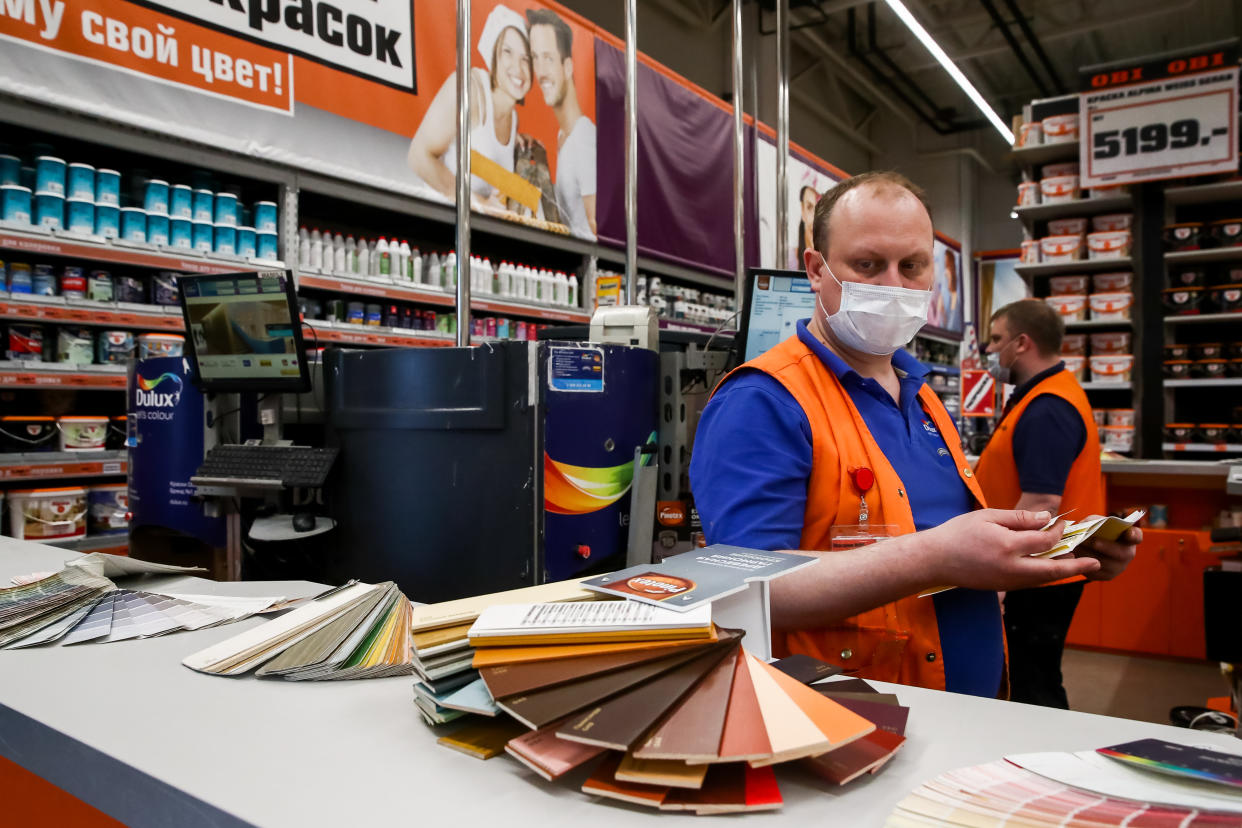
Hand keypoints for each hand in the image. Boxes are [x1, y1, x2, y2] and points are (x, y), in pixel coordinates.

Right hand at [921, 509, 1101, 590]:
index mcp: (1007, 546)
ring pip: (1043, 581)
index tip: (1060, 523)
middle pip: (1051, 570)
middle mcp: (1011, 568)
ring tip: (1078, 567)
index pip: (1043, 540)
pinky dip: (1045, 578)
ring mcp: (1007, 582)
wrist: (935, 560)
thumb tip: (1045, 519)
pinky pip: (1030, 584)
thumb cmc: (958, 534)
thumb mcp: (988, 517)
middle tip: (1094, 563)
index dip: (1056, 531)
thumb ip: (1018, 518)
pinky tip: (1051, 571)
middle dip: (1074, 566)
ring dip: (1061, 574)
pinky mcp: (1002, 588)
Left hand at [1076, 526, 1139, 580]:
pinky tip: (1076, 556)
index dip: (1134, 535)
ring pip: (1107, 564)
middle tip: (1094, 542)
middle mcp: (1127, 553)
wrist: (1087, 546)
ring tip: (1079, 547)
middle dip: (1107, 547)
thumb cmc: (1094, 531)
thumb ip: (1093, 521)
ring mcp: (1119, 567)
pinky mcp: (1107, 576)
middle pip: (1123, 553)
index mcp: (1128, 538)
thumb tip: (1087, 525)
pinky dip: (1085, 564)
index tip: (1128, 533)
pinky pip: (1097, 572)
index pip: (1136, 536)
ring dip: (1091, 555)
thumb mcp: (1095, 522)